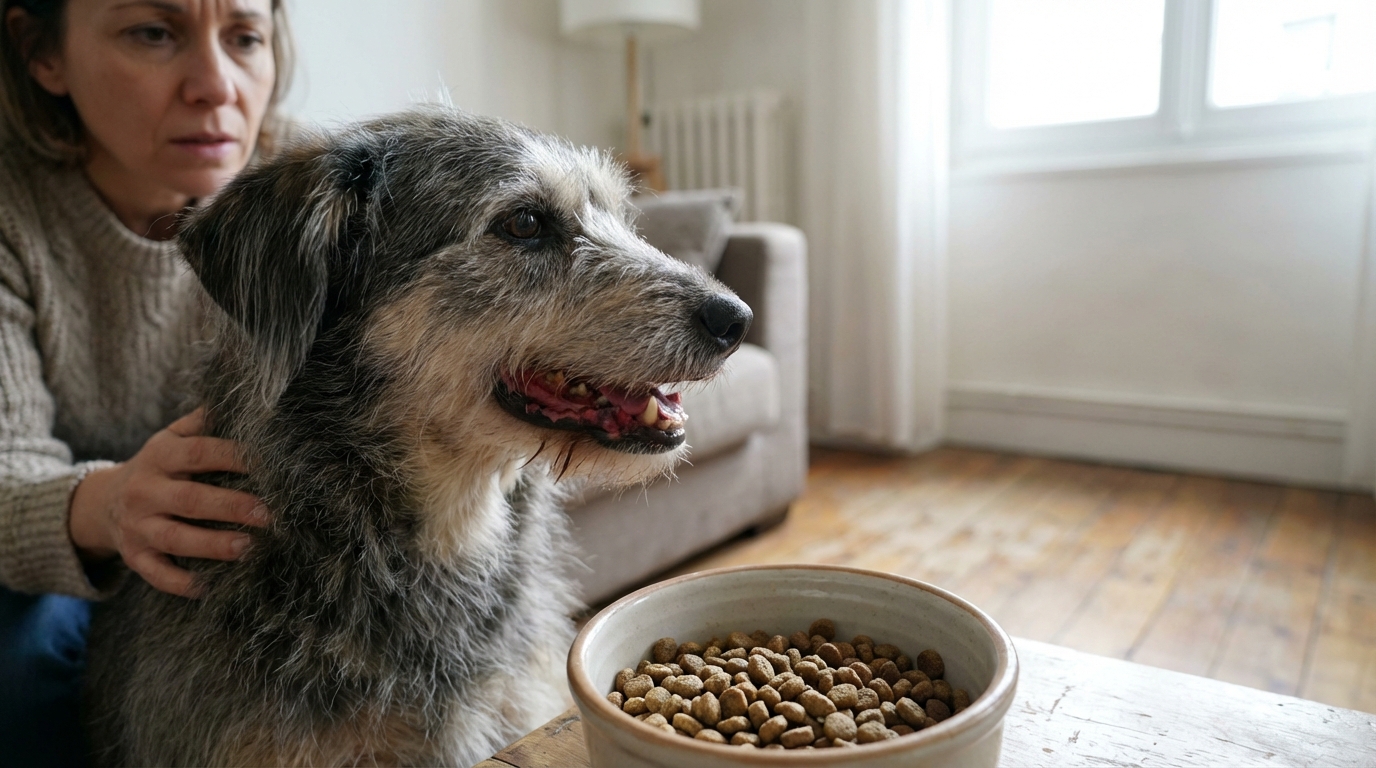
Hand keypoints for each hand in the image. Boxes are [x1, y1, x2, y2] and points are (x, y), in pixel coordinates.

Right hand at [68, 408, 265, 597]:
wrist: (102, 501)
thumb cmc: (158, 467)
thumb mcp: (170, 437)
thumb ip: (202, 422)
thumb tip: (241, 398)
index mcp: (159, 456)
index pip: (200, 452)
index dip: (235, 456)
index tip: (270, 464)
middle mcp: (145, 491)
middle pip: (190, 499)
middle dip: (231, 506)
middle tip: (269, 514)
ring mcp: (137, 527)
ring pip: (176, 539)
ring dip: (213, 545)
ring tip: (249, 548)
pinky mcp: (135, 557)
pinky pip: (157, 575)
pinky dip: (182, 583)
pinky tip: (211, 587)